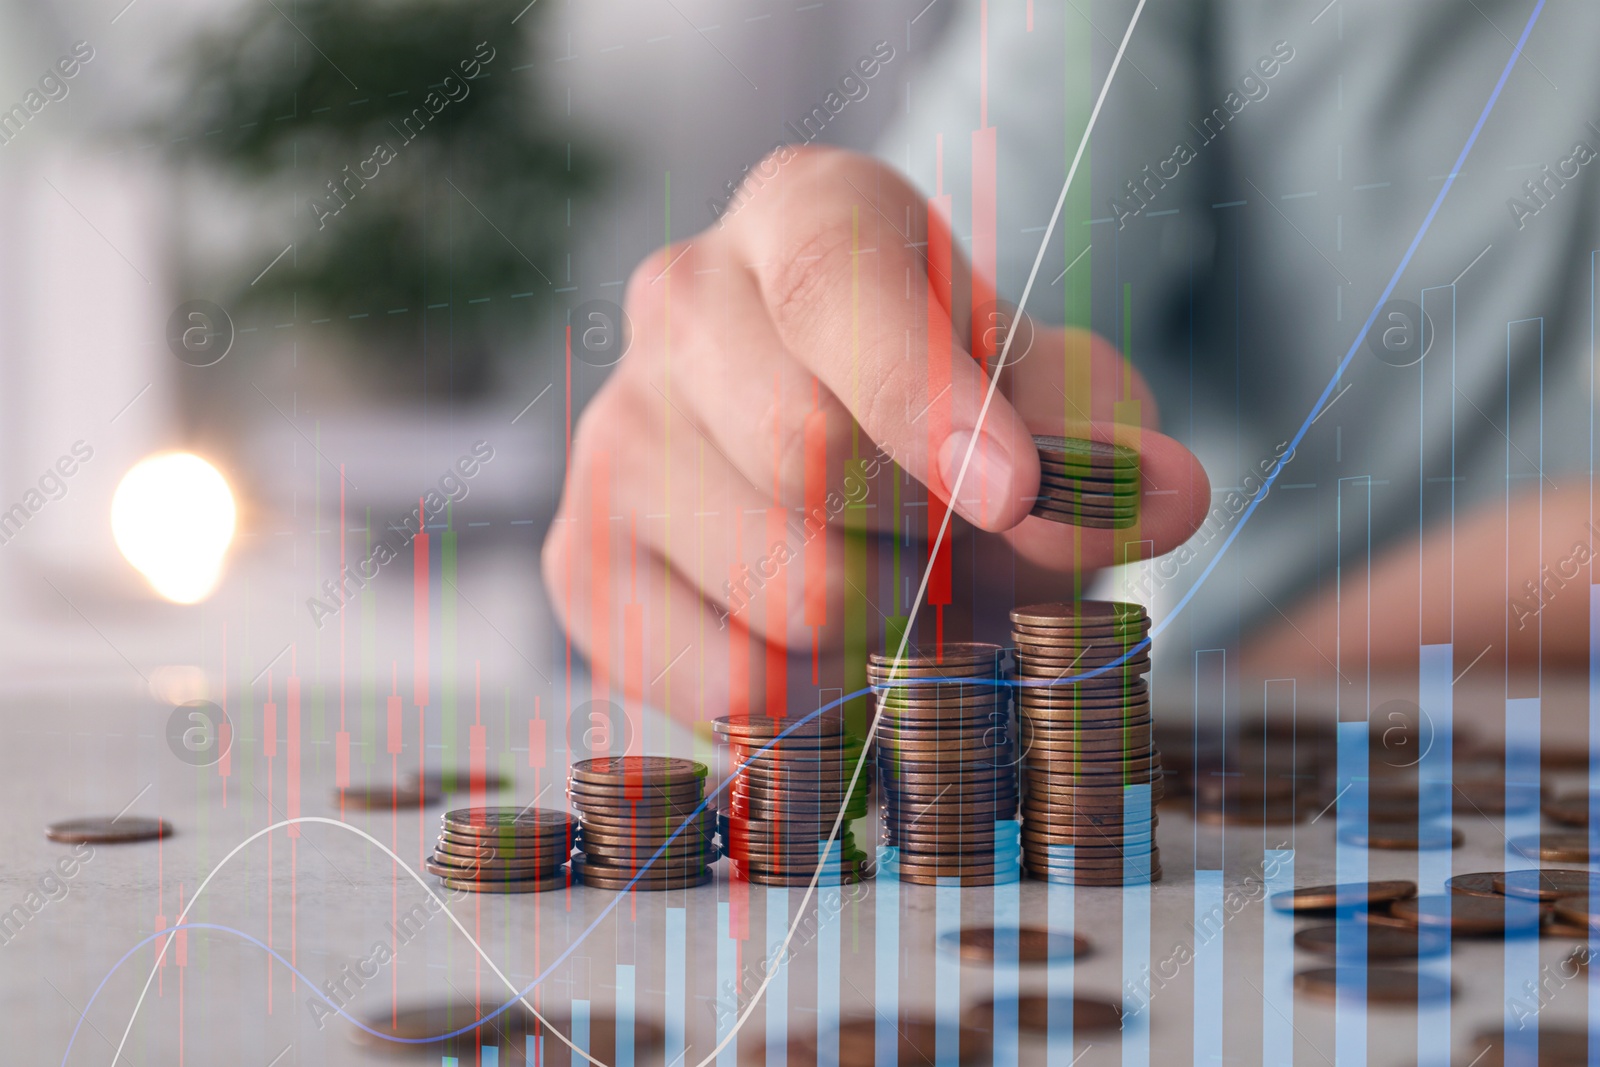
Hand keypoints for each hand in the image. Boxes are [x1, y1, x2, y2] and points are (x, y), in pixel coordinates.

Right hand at [543, 147, 1209, 720]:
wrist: (865, 485)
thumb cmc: (968, 422)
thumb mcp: (1057, 407)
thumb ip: (1103, 440)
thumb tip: (1165, 495)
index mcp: (800, 214)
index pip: (832, 287)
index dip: (926, 400)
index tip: (1011, 496)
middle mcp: (677, 302)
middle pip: (805, 454)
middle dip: (929, 536)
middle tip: (962, 543)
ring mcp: (612, 436)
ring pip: (779, 583)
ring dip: (890, 621)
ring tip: (899, 583)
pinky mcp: (580, 564)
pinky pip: (729, 681)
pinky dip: (825, 693)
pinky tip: (835, 639)